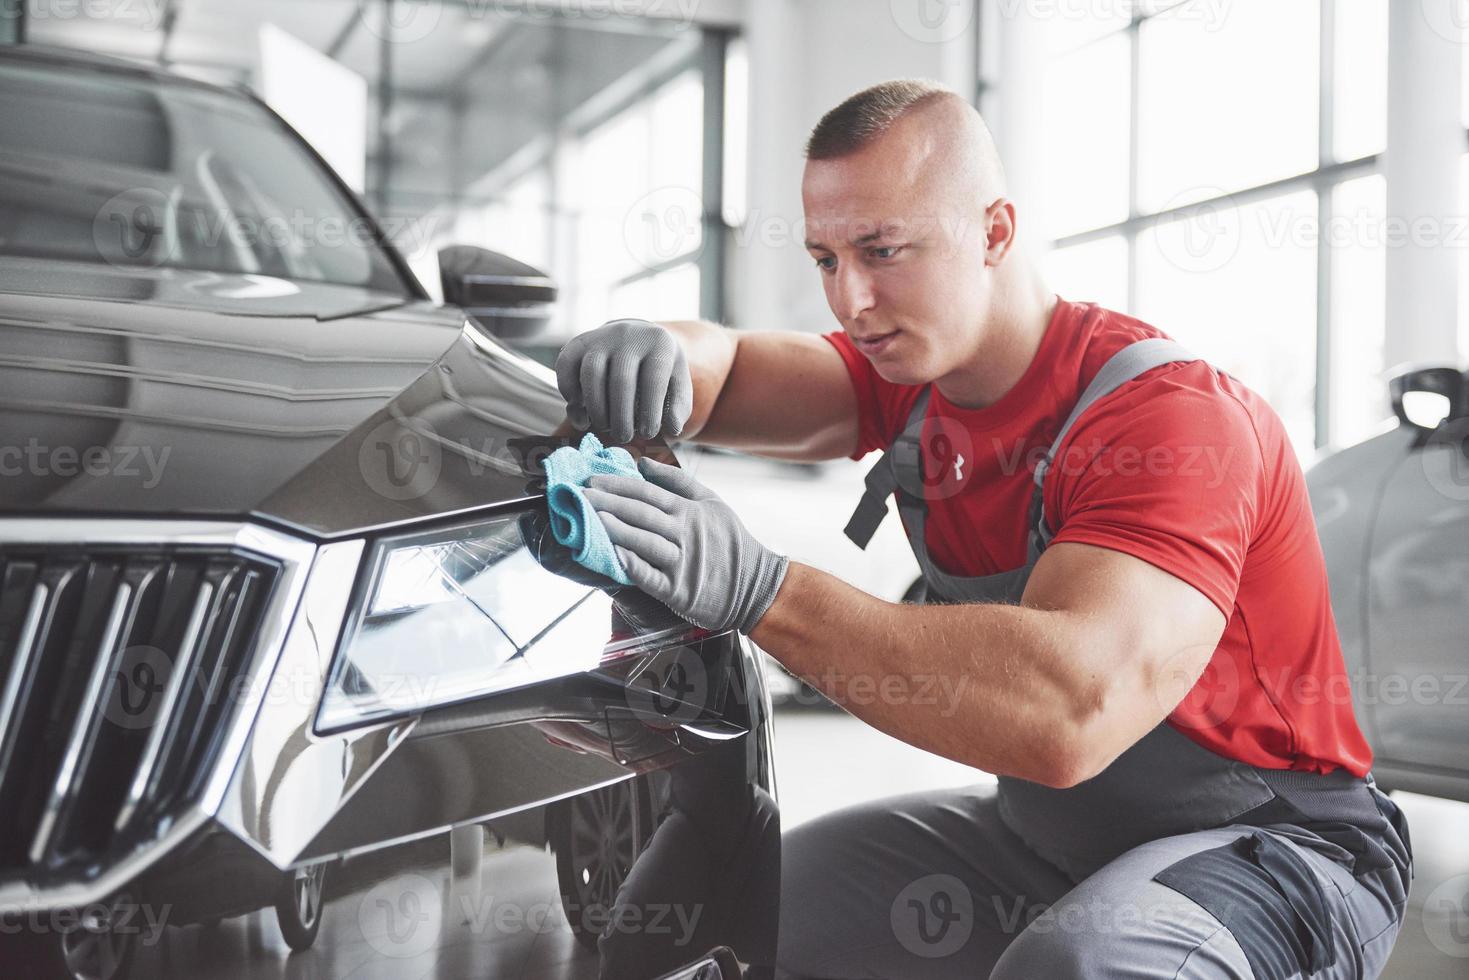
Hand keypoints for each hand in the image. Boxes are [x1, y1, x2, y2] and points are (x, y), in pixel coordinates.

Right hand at [555, 319, 693, 443]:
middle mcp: (629, 335)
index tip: (648, 434)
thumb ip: (678, 407)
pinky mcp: (577, 343)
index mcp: (659, 344)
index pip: (653, 380)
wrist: (636, 338)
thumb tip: (672, 429)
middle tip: (623, 437)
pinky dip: (569, 392)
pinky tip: (581, 411)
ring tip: (603, 427)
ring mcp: (601, 337)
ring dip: (596, 408)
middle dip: (621, 416)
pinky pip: (565, 367)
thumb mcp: (677, 384)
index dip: (650, 411)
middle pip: (621, 380)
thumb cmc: (658, 372)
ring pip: (591, 374)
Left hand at [582, 457, 788, 634]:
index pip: (647, 493)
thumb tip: (644, 464)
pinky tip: (614, 556)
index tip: (591, 479)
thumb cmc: (730, 542)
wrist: (754, 586)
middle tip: (578, 495)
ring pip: (644, 542)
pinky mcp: (679, 590)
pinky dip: (633, 566)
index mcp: (689, 511)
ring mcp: (681, 562)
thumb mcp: (712, 502)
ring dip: (617, 529)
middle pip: (641, 514)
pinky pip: (652, 577)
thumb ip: (678, 481)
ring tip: (591, 519)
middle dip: (607, 502)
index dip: (618, 484)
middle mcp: (684, 533)